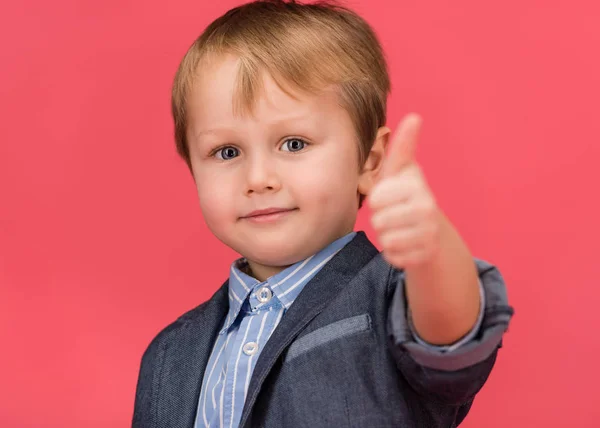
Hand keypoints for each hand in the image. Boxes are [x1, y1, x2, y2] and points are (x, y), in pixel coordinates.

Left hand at [368, 114, 441, 268]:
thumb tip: (415, 117)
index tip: (392, 194)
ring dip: (386, 236)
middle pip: (378, 220)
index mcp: (417, 185)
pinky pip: (393, 256)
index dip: (377, 199)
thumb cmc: (406, 196)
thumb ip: (403, 147)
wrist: (431, 232)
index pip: (376, 198)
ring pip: (386, 239)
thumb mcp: (401, 171)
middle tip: (395, 215)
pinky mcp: (427, 255)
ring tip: (400, 228)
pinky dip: (394, 253)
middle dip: (381, 220)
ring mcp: (430, 232)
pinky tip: (406, 244)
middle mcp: (428, 207)